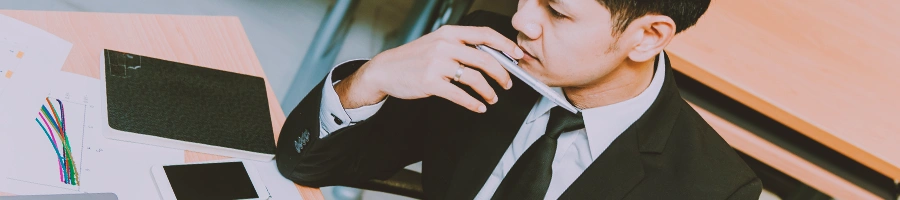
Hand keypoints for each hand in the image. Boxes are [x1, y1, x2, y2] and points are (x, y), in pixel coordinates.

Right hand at [335, 25, 523, 112]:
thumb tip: (490, 55)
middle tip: (507, 83)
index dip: (505, 45)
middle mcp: (445, 45)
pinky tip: (479, 107)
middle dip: (502, 74)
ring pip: (475, 79)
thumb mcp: (437, 43)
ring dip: (489, 91)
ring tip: (492, 98)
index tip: (517, 55)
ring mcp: (437, 64)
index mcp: (449, 33)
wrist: (386, 69)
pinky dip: (474, 103)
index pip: (485, 35)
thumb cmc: (413, 57)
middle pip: (485, 59)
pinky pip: (460, 95)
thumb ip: (460, 45)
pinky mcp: (430, 82)